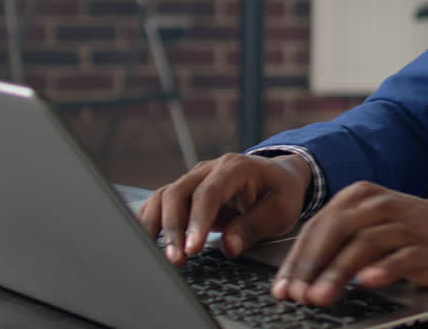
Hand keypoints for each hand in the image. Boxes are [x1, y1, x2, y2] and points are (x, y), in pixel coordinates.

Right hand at [137, 153, 311, 265]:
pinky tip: (146, 241)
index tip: (192, 249)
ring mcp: (194, 178)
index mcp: (235, 168)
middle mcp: (209, 169)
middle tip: (176, 259)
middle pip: (178, 193)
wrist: (278, 177)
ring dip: (156, 226)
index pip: (208, 193)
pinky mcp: (186, 191)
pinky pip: (160, 202)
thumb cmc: (281, 192)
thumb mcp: (280, 211)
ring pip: (163, 196)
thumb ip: (254, 227)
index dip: (197, 222)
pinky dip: (150, 220)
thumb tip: (229, 247)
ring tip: (159, 256)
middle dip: (173, 228)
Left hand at [270, 181, 427, 306]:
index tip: (283, 287)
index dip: (297, 259)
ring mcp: (403, 225)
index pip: (318, 226)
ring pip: (365, 244)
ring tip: (321, 296)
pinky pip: (401, 257)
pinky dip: (383, 269)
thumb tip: (297, 278)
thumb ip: (335, 244)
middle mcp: (379, 205)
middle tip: (298, 294)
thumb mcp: (367, 226)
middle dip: (312, 265)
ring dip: (338, 272)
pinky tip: (367, 282)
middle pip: (337, 231)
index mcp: (358, 196)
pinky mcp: (425, 246)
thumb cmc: (404, 231)